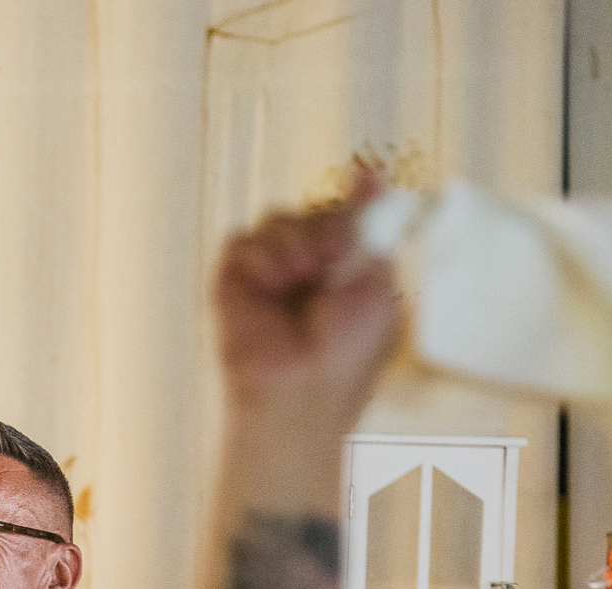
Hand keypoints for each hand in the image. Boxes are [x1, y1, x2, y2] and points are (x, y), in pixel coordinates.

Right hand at [213, 176, 401, 442]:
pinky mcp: (233, 280)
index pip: (342, 212)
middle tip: (331, 260)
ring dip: (293, 242)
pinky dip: (261, 257)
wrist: (302, 388)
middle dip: (325, 226)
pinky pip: (242, 240)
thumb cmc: (345, 354)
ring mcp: (268, 272)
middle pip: (310, 208)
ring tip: (300, 278)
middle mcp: (305, 265)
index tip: (364, 184)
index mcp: (343, 267)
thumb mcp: (378, 285)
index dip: (351, 200)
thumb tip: (373, 177)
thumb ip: (373, 230)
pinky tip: (274, 283)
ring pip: (276, 218)